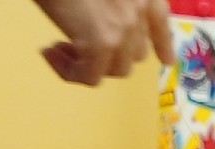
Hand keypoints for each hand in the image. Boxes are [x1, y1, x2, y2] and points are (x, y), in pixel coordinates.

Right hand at [32, 0, 172, 85]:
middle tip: (75, 46)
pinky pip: (89, 77)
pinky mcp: (104, 42)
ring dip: (86, 65)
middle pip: (134, 53)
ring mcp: (125, 27)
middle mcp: (140, 9)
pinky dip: (67, 71)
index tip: (166, 60)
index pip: (160, 23)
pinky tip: (48, 51)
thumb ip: (112, 5)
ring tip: (60, 47)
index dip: (162, 44)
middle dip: (107, 56)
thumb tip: (100, 27)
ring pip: (115, 70)